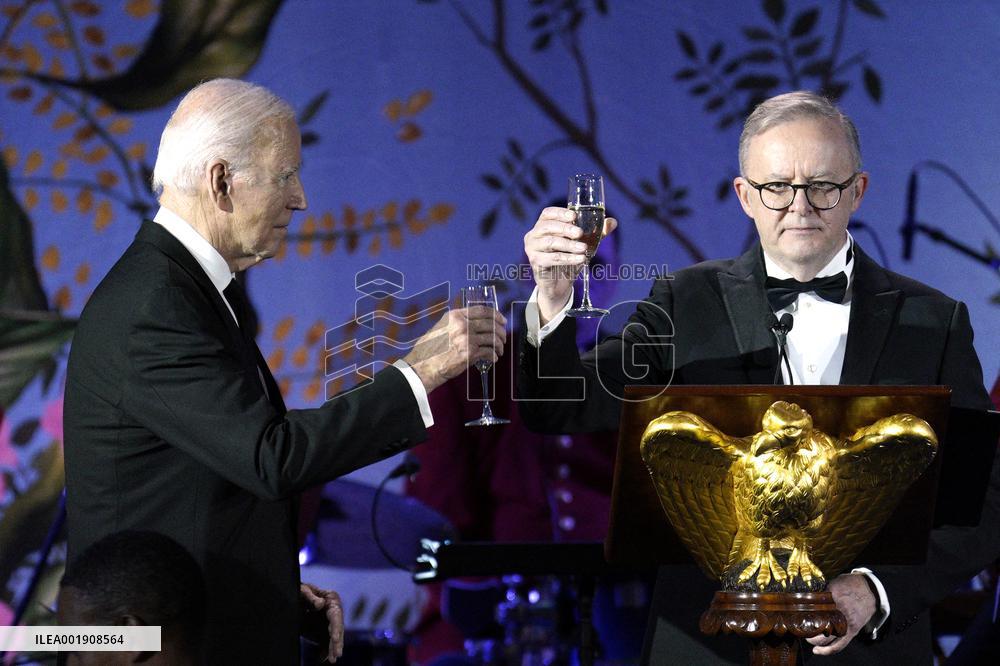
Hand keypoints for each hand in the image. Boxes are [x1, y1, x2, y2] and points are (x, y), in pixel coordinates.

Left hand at [300, 582, 343, 662]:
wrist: (293, 599)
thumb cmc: (299, 591)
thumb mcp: (302, 590)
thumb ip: (310, 596)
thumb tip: (321, 604)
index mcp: (331, 600)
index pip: (336, 616)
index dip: (336, 628)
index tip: (335, 639)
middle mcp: (333, 612)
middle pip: (337, 629)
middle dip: (336, 643)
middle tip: (337, 655)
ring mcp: (328, 623)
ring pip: (332, 638)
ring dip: (332, 649)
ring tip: (332, 660)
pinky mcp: (321, 631)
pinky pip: (324, 643)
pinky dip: (324, 652)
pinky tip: (322, 660)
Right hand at [403, 306, 506, 392]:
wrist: (423, 365)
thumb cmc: (429, 349)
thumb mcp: (441, 327)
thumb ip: (457, 323)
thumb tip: (474, 323)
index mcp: (455, 316)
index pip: (483, 310)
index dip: (496, 315)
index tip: (502, 320)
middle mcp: (462, 324)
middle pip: (491, 324)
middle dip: (501, 332)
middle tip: (503, 338)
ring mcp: (467, 338)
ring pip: (493, 338)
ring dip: (499, 345)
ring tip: (499, 350)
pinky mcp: (470, 353)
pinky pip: (489, 352)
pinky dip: (493, 356)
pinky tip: (493, 358)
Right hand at [523, 206, 616, 324]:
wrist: (558, 284)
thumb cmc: (568, 258)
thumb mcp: (583, 243)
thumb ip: (597, 233)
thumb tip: (613, 222)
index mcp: (543, 225)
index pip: (547, 213)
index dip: (560, 213)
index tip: (574, 216)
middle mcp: (534, 235)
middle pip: (547, 226)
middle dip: (565, 229)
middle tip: (580, 233)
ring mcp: (532, 249)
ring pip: (550, 243)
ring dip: (568, 245)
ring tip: (583, 248)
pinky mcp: (536, 262)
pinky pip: (552, 258)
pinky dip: (567, 258)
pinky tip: (580, 259)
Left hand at [806, 573, 876, 655]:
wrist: (870, 590)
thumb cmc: (850, 585)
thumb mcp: (833, 583)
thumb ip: (821, 592)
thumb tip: (805, 597)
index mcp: (833, 598)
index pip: (812, 608)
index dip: (800, 612)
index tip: (792, 614)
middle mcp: (838, 613)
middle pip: (817, 626)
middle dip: (805, 629)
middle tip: (798, 627)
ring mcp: (845, 624)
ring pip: (826, 638)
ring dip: (814, 640)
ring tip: (806, 637)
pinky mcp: (852, 631)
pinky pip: (839, 645)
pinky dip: (827, 650)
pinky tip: (816, 651)